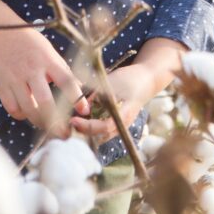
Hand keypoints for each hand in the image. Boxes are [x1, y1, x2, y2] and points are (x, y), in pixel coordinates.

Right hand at [0, 0, 88, 135]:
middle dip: (57, 122)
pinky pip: (14, 109)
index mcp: (47, 59)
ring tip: (49, 128)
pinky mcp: (2, 86)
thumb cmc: (28, 42)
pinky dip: (23, 115)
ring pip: (29, 109)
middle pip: (46, 102)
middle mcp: (31, 70)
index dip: (76, 97)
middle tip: (65, 134)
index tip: (85, 110)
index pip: (65, 80)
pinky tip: (29, 114)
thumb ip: (61, 69)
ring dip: (41, 123)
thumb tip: (79, 87)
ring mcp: (15, 79)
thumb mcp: (49, 50)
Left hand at [69, 37, 186, 145]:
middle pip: (100, 135)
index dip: (88, 125)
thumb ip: (97, 92)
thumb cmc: (130, 78)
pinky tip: (79, 117)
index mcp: (124, 113)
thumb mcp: (112, 81)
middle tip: (67, 121)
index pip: (105, 127)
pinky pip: (101, 129)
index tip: (73, 119)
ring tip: (70, 120)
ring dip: (85, 130)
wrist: (146, 79)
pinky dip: (90, 125)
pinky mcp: (116, 123)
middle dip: (83, 130)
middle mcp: (122, 124)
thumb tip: (78, 102)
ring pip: (99, 135)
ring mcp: (120, 125)